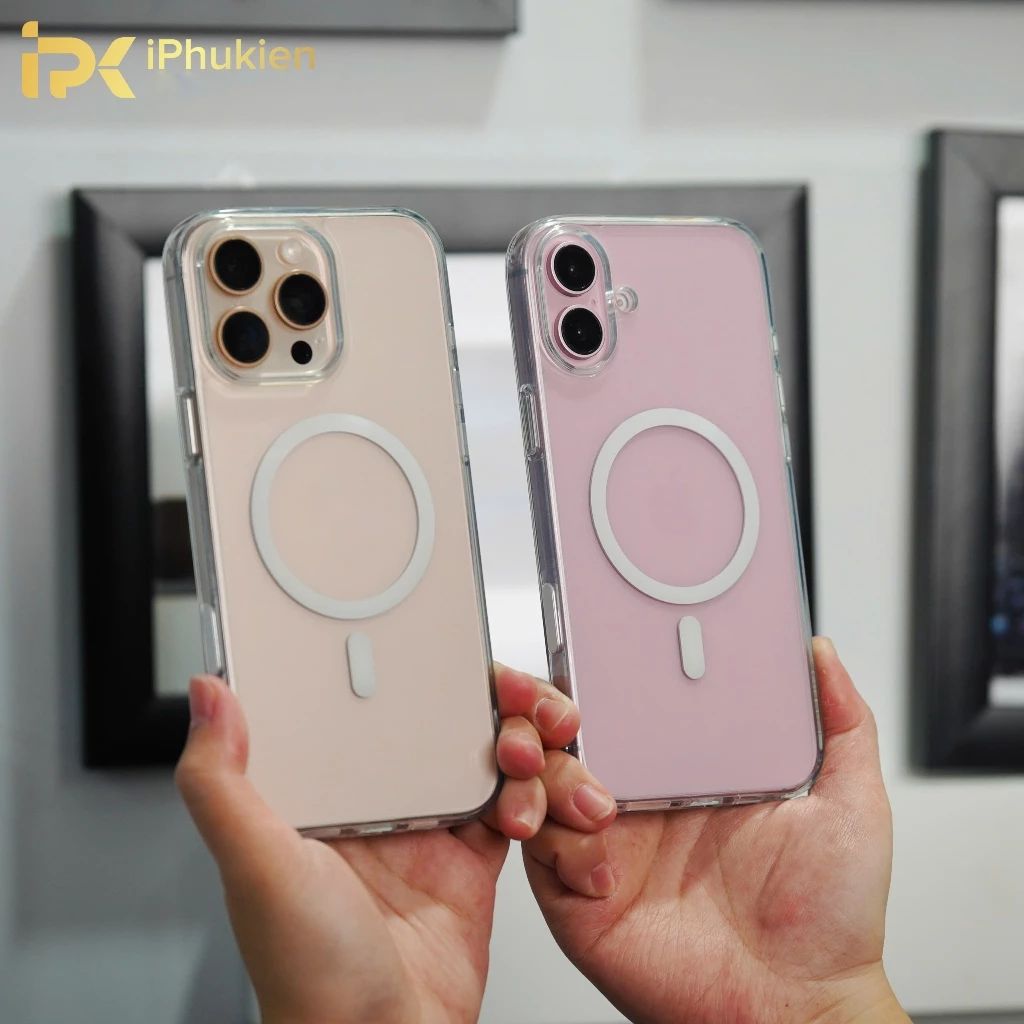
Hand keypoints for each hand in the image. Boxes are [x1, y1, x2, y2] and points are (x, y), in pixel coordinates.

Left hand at [175, 666, 578, 1023]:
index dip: (396, 666)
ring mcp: (425, 827)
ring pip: (480, 750)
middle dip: (479, 694)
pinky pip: (513, 802)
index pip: (359, 705)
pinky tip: (533, 796)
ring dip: (515, 736)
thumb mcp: (257, 868)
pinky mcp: (470, 858)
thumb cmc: (310, 979)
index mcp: (320, 793)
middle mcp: (373, 803)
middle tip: (507, 693)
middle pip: (432, 718)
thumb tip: (205, 696)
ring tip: (527, 748)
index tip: (432, 635)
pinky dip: (533, 790)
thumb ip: (223, 783)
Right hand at [523, 638, 909, 1023]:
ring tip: (596, 800)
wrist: (803, 1010)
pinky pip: (541, 855)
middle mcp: (636, 800)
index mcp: (683, 767)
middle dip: (541, 714)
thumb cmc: (828, 918)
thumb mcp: (848, 803)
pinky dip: (560, 848)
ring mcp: (604, 847)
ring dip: (547, 778)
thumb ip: (841, 722)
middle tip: (564, 717)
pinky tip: (607, 865)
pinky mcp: (579, 898)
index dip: (591, 672)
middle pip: (562, 736)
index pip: (619, 701)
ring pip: (538, 786)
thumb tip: (821, 652)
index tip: (583, 647)